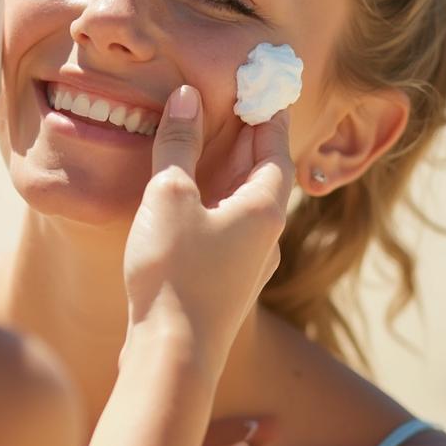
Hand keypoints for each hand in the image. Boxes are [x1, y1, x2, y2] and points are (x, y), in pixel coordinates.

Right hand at [122, 85, 294, 375]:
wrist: (172, 356)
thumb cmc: (175, 271)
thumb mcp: (170, 194)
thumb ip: (179, 144)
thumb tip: (188, 97)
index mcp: (264, 209)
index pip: (275, 148)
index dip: (268, 116)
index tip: (264, 89)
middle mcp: (266, 237)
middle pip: (264, 177)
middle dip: (250, 142)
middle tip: (238, 109)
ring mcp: (249, 266)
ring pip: (246, 206)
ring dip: (232, 175)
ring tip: (212, 150)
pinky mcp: (226, 286)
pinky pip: (229, 231)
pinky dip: (216, 205)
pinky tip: (192, 208)